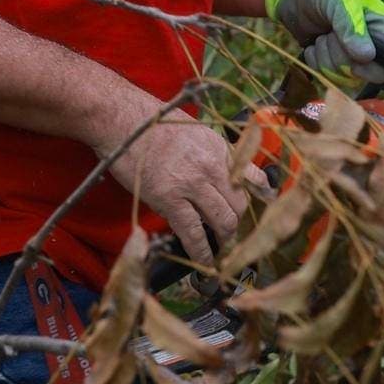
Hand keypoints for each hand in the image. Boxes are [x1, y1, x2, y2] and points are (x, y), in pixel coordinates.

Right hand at [96, 95, 245, 267]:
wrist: (123, 121)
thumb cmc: (151, 123)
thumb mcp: (193, 130)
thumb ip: (211, 153)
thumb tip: (218, 177)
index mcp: (219, 147)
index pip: (253, 177)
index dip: (259, 198)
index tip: (260, 210)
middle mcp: (213, 166)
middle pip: (240, 204)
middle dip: (238, 223)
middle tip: (231, 234)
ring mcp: (193, 184)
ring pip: (223, 220)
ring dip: (224, 239)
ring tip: (220, 250)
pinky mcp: (171, 200)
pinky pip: (193, 233)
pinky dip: (202, 252)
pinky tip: (205, 262)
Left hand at [267, 0, 383, 72]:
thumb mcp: (340, 1)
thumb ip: (352, 28)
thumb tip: (367, 56)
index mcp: (382, 27)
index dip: (375, 69)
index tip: (355, 62)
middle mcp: (369, 44)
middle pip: (362, 73)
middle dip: (340, 56)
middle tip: (330, 32)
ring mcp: (349, 53)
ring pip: (342, 76)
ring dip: (325, 57)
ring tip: (321, 34)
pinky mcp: (329, 58)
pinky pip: (324, 75)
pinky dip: (315, 59)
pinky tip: (313, 42)